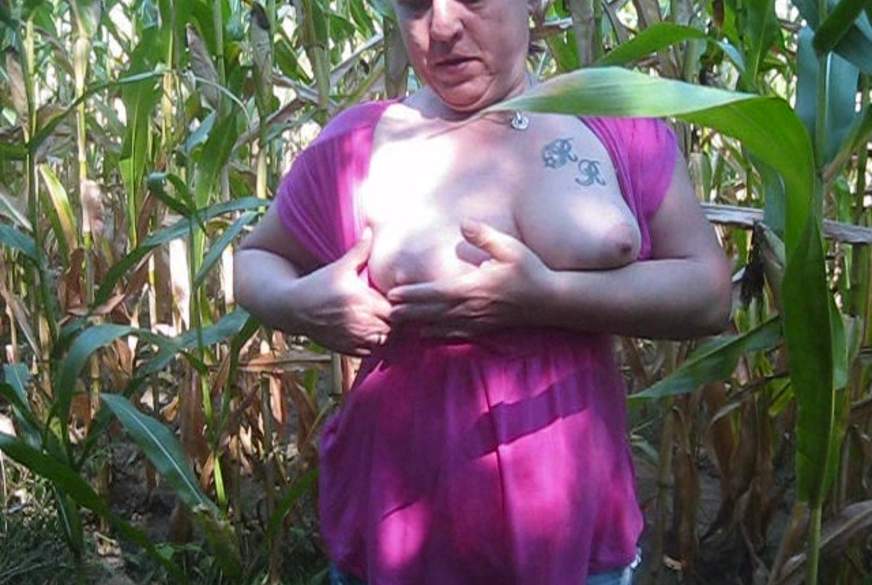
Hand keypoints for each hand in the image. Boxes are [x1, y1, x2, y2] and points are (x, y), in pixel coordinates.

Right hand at [293, 228, 391, 355]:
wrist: (292, 307)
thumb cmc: (317, 284)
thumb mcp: (339, 267)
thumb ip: (359, 251)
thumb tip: (370, 229)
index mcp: (361, 300)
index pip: (395, 308)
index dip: (399, 305)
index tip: (396, 299)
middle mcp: (359, 321)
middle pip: (393, 327)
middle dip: (396, 320)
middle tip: (394, 311)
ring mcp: (353, 337)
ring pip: (383, 341)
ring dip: (386, 333)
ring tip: (384, 322)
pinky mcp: (346, 349)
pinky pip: (370, 351)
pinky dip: (373, 344)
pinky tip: (370, 333)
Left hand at [387, 220, 550, 338]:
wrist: (550, 301)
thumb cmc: (530, 271)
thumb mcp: (510, 248)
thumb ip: (485, 236)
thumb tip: (464, 223)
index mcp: (474, 287)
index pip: (436, 292)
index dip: (413, 294)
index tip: (393, 293)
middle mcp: (472, 307)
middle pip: (432, 312)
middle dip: (408, 312)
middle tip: (385, 311)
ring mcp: (478, 321)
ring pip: (441, 325)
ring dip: (418, 324)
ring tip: (398, 324)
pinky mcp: (484, 328)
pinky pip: (456, 334)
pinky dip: (438, 334)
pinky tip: (426, 335)